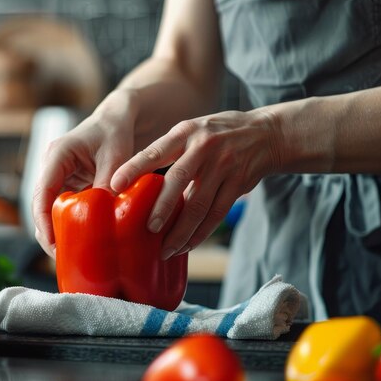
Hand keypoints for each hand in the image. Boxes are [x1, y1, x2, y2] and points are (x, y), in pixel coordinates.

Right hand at [32, 90, 137, 256]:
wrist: (116, 119)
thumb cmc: (115, 131)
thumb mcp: (116, 156)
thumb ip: (108, 183)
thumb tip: (105, 216)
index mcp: (58, 155)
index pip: (43, 191)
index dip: (43, 219)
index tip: (51, 241)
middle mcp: (52, 167)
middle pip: (41, 205)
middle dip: (47, 232)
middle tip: (61, 257)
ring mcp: (58, 176)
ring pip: (49, 209)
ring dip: (56, 231)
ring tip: (68, 256)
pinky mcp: (67, 185)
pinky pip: (62, 208)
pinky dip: (68, 224)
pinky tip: (78, 243)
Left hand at [111, 109, 282, 258]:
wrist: (266, 134)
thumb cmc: (217, 134)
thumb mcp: (192, 130)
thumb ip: (168, 150)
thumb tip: (133, 179)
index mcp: (185, 132)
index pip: (155, 151)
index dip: (134, 168)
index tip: (114, 185)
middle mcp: (204, 147)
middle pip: (178, 180)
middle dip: (161, 207)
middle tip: (147, 229)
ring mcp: (223, 166)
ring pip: (199, 205)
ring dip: (181, 231)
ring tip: (165, 249)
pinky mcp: (238, 184)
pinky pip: (216, 215)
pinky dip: (200, 233)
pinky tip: (187, 246)